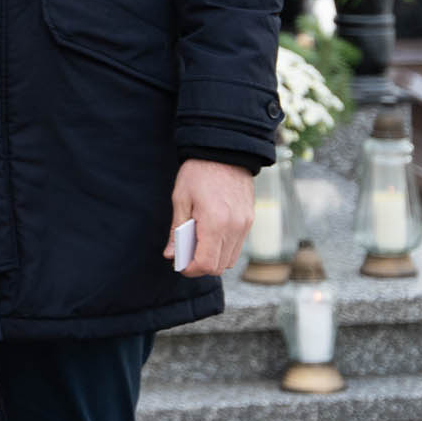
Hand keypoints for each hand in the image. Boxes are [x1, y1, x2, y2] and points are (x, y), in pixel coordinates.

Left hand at [167, 159, 253, 276]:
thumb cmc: (198, 173)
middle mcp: (235, 227)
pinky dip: (223, 248)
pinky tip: (209, 236)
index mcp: (215, 222)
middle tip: (185, 256)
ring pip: (230, 259)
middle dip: (200, 266)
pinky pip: (237, 246)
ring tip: (196, 245)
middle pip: (219, 266)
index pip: (206, 263)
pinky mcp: (250, 220)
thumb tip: (171, 255)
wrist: (225, 152)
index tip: (179, 265)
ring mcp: (245, 225)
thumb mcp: (180, 199)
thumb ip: (176, 230)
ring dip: (213, 259)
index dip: (191, 269)